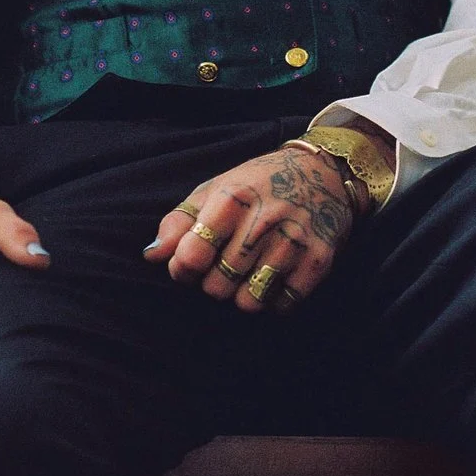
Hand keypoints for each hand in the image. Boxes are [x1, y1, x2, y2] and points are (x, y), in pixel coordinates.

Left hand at [146, 142, 357, 312]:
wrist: (324, 170)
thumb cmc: (258, 184)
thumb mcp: (214, 190)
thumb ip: (179, 222)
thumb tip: (151, 255)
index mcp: (232, 198)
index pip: (191, 256)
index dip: (183, 268)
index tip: (190, 263)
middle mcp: (264, 220)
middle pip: (217, 287)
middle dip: (214, 283)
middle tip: (225, 267)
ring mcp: (294, 241)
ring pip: (249, 302)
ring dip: (243, 295)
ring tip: (249, 274)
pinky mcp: (319, 260)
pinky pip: (282, 305)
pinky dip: (274, 300)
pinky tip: (275, 277)